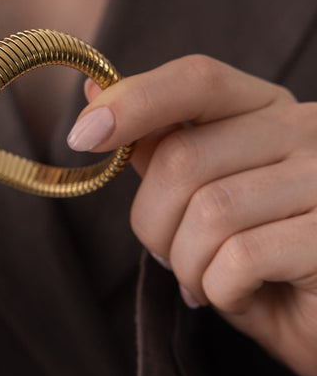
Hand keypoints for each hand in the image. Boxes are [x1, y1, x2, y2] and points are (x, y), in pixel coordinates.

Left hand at [68, 55, 316, 375]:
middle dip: (153, 223)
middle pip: (185, 157)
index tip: (83, 137)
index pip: (198, 79)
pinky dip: (220, 290)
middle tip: (170, 259)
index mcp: (273, 111)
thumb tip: (94, 93)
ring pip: (209, 212)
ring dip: (187, 264)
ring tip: (209, 282)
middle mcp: (309, 133)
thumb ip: (159, 145)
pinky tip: (241, 296)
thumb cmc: (265, 264)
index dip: (134, 100)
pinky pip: (240, 259)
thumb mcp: (207, 196)